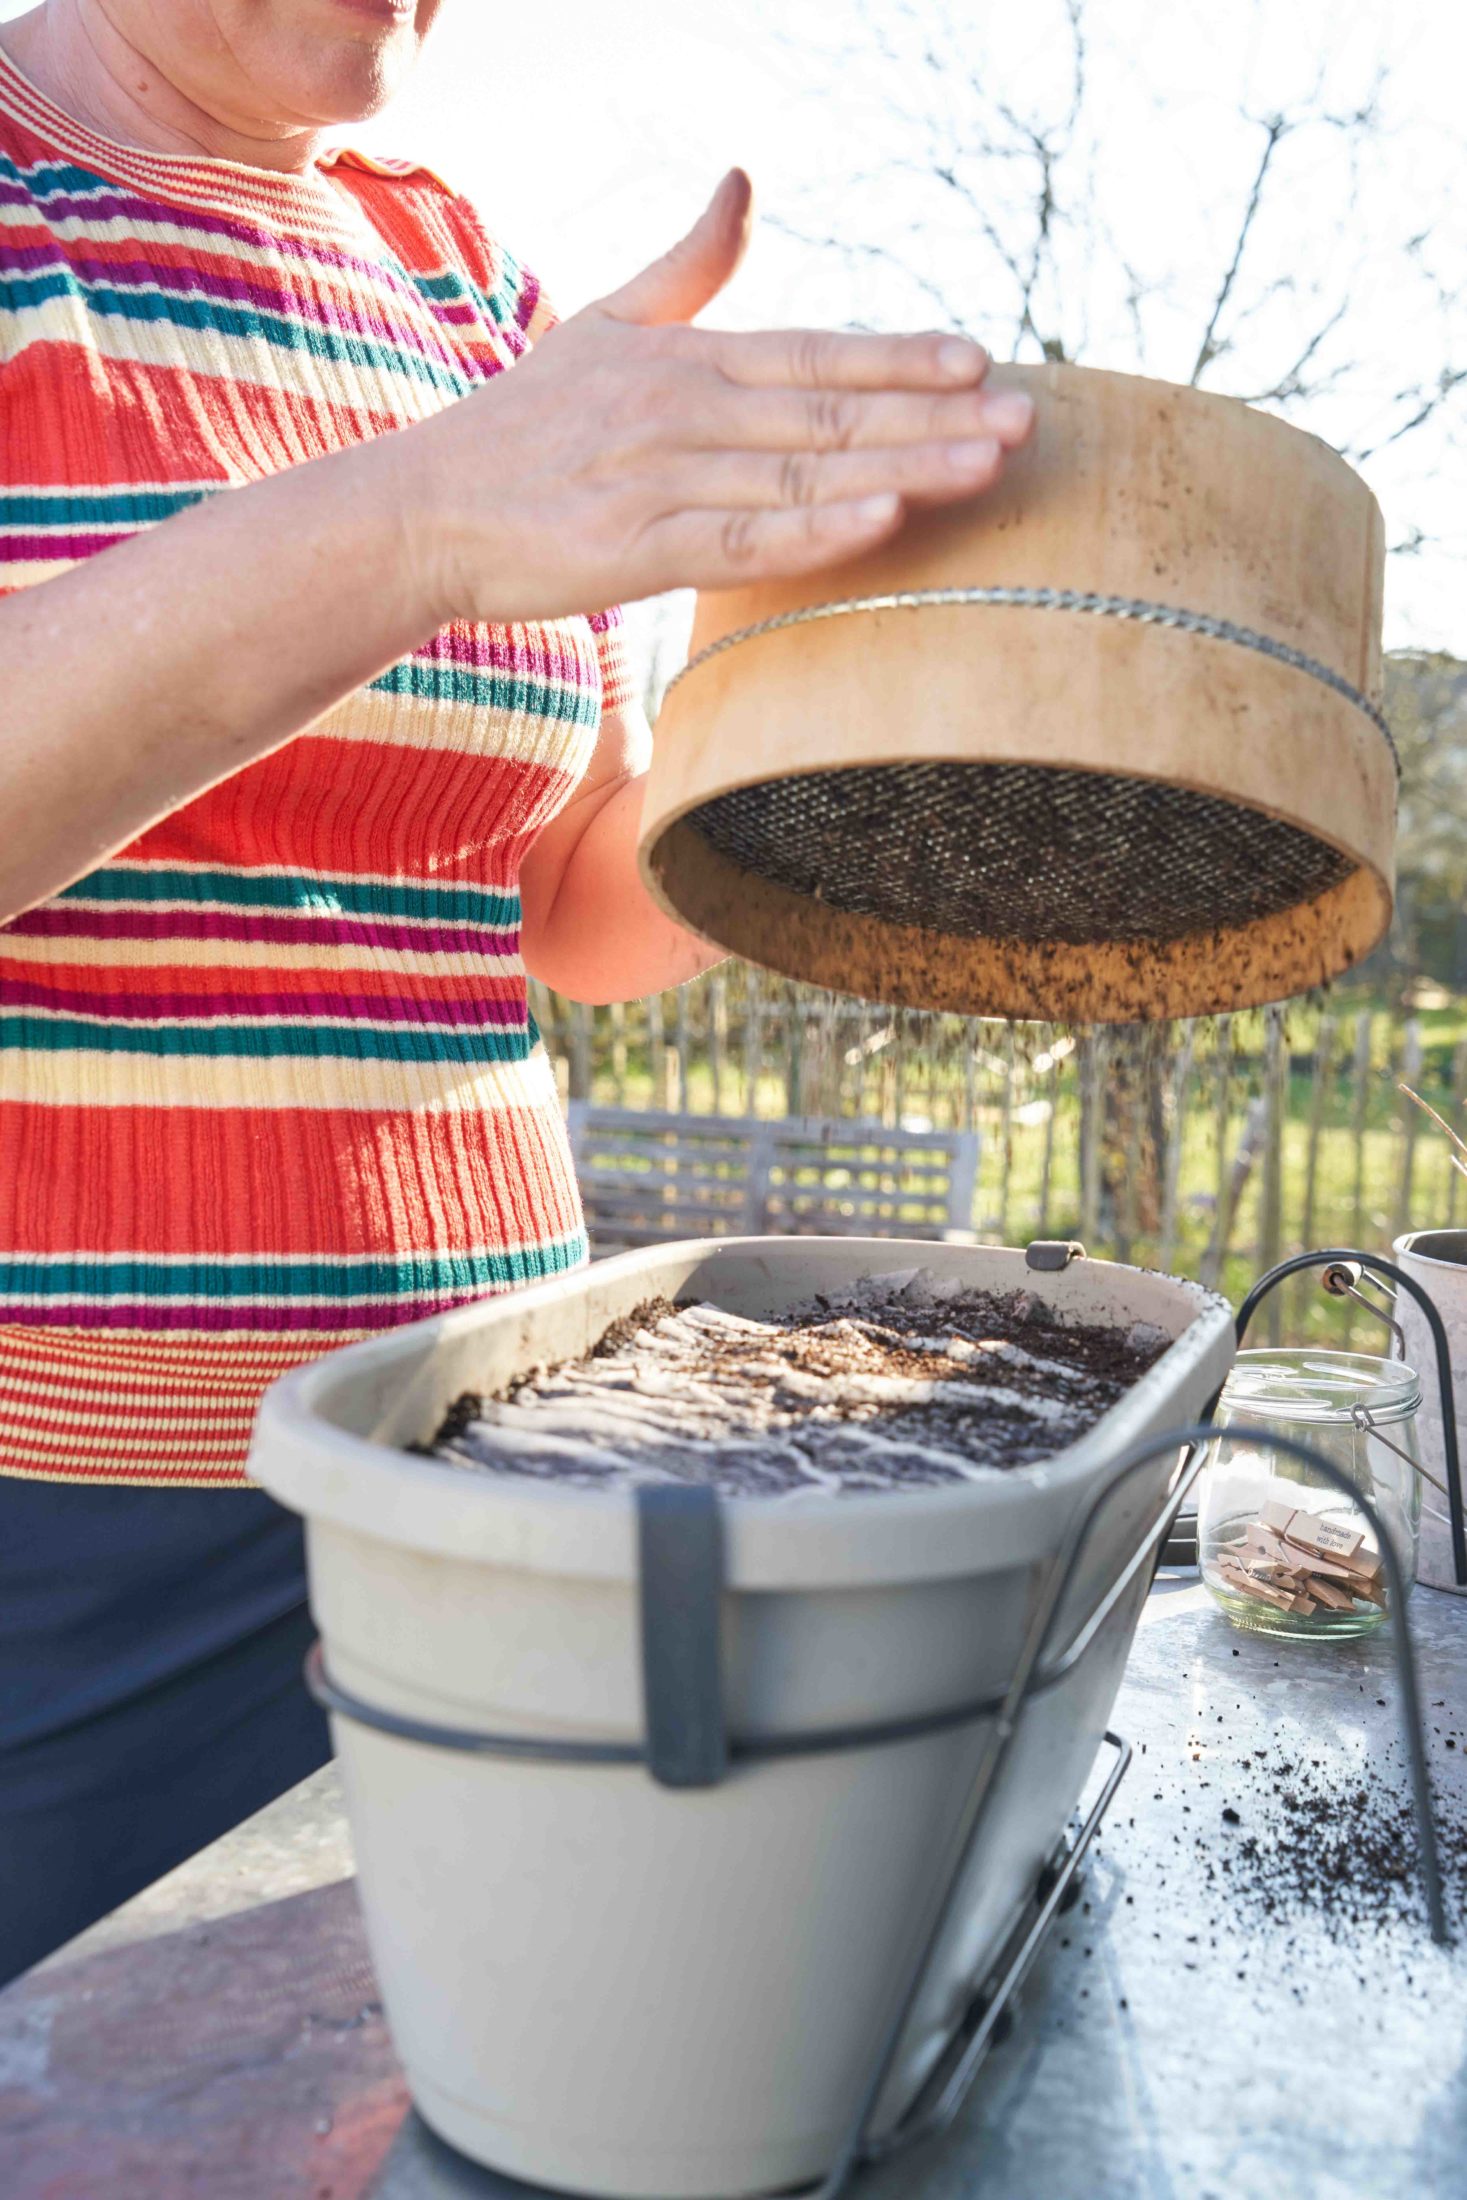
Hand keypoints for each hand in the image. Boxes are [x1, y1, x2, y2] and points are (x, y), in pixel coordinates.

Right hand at [407, 170, 1034, 624]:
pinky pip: (744, 540)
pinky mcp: (637, 549)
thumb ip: (688, 265)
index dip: (899, 357)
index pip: (814, 352)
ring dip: (900, 469)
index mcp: (687, 361)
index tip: (979, 360)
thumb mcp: (605, 324)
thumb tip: (742, 179)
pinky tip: (881, 523)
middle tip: (1023, 419)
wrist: (422, 510)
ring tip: (985, 467)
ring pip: (803, 472)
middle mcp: (684, 412)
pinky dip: (815, 530)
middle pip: (829, 411)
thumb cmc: (519, 428)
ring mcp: (662, 479)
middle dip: (932, 415)